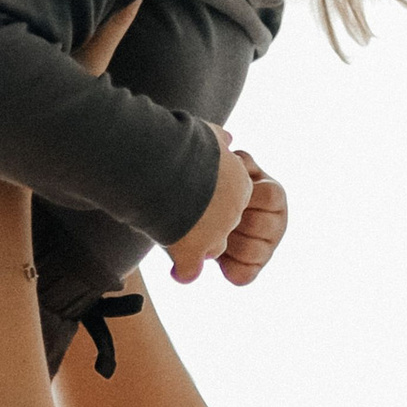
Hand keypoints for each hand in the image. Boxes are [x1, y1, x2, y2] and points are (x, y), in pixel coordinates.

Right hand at [166, 135, 251, 283]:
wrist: (167, 163)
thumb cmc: (182, 145)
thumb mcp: (207, 136)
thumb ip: (219, 140)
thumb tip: (229, 139)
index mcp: (240, 185)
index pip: (232, 201)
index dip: (212, 201)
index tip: (193, 194)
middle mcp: (233, 212)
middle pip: (222, 226)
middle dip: (204, 223)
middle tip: (179, 211)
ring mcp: (215, 234)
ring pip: (211, 249)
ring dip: (195, 245)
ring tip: (174, 234)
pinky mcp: (193, 250)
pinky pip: (190, 270)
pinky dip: (184, 271)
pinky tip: (178, 270)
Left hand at [215, 152, 286, 286]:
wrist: (207, 214)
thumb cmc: (219, 186)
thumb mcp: (230, 169)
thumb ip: (236, 161)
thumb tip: (232, 153)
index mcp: (276, 194)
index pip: (271, 195)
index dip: (245, 196)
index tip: (224, 194)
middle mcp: (278, 223)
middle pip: (258, 225)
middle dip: (230, 221)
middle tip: (210, 216)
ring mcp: (267, 249)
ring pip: (251, 252)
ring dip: (226, 244)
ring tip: (211, 234)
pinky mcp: (252, 271)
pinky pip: (243, 276)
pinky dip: (225, 267)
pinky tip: (215, 253)